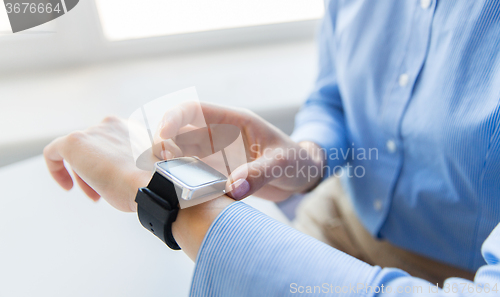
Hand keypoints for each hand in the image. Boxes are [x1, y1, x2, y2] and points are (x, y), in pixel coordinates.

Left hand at [43, 116, 150, 211]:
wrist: (150, 182)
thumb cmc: (150, 181)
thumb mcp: (145, 168)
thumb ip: (133, 164)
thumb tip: (126, 174)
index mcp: (130, 128)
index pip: (111, 144)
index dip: (109, 166)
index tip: (114, 182)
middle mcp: (111, 125)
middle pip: (93, 149)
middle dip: (96, 172)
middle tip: (103, 194)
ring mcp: (92, 132)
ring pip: (78, 154)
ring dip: (84, 176)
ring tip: (95, 195)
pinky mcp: (74, 141)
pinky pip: (53, 152)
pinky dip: (56, 169)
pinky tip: (66, 186)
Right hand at [154, 102, 324, 201]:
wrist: (303, 175)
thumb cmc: (297, 160)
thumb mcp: (282, 163)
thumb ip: (259, 174)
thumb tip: (232, 189)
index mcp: (232, 121)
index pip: (193, 111)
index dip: (172, 119)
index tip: (161, 137)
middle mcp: (218, 136)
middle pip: (178, 134)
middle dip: (163, 146)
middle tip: (161, 167)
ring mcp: (215, 156)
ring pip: (181, 156)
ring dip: (170, 166)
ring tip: (166, 182)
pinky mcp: (217, 174)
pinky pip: (193, 176)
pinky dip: (183, 182)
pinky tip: (179, 193)